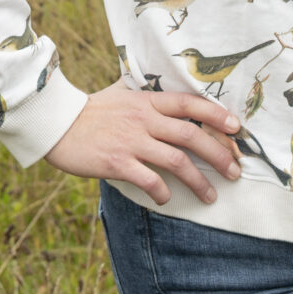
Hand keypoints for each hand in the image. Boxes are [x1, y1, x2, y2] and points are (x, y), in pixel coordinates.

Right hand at [43, 85, 243, 204]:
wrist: (56, 124)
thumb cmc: (90, 111)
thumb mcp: (121, 94)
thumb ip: (147, 97)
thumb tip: (170, 98)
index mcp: (147, 101)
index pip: (190, 104)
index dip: (216, 115)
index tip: (236, 129)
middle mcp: (144, 120)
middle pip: (191, 135)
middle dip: (219, 155)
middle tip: (235, 170)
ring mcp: (131, 141)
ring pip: (176, 161)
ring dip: (198, 181)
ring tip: (211, 196)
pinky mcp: (117, 162)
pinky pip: (149, 180)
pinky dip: (162, 192)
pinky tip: (166, 199)